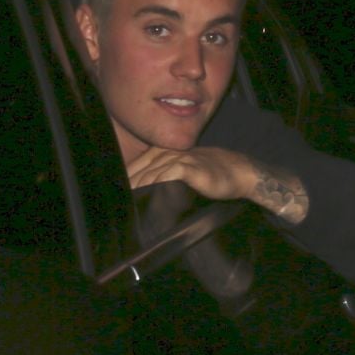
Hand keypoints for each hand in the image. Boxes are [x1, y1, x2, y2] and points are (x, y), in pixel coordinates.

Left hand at [127, 146, 308, 224]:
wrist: (238, 172)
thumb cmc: (209, 175)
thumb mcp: (182, 172)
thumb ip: (163, 176)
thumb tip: (144, 192)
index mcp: (163, 151)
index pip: (137, 165)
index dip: (126, 179)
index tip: (116, 196)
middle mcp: (168, 152)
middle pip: (140, 168)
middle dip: (128, 184)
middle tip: (118, 202)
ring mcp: (179, 158)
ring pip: (150, 172)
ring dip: (138, 186)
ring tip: (128, 201)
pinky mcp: (190, 167)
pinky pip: (167, 174)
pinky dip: (156, 183)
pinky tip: (148, 194)